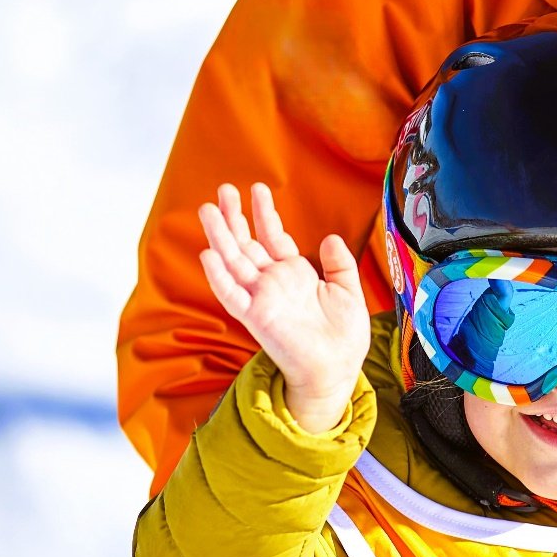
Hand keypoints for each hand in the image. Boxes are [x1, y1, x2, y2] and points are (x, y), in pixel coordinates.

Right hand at [199, 183, 370, 432]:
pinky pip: (233, 295)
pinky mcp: (256, 317)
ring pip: (234, 261)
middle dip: (235, 217)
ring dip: (220, 237)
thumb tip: (330, 237)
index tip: (257, 188)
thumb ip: (339, 263)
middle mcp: (274, 283)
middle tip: (223, 190)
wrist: (339, 368)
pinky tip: (208, 255)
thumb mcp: (348, 289)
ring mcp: (262, 298)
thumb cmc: (344, 335)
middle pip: (247, 243)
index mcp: (294, 274)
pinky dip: (219, 277)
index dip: (264, 213)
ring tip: (208, 210)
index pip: (274, 236)